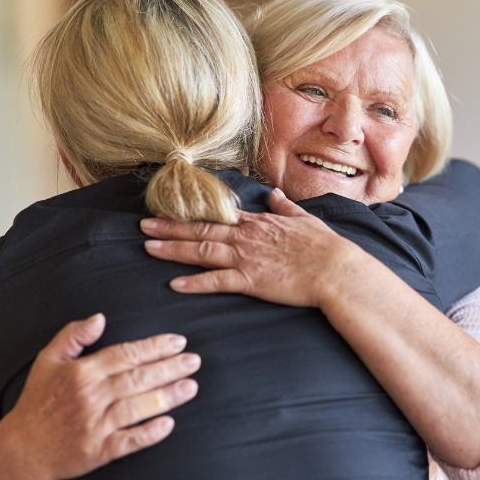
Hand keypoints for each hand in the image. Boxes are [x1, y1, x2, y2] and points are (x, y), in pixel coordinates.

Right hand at [0, 314, 199, 479]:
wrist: (23, 450)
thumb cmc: (39, 401)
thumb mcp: (47, 362)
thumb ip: (72, 336)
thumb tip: (99, 318)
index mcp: (80, 373)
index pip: (124, 355)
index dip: (154, 347)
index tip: (179, 342)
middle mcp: (89, 397)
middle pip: (137, 379)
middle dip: (169, 368)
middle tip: (195, 361)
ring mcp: (94, 426)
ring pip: (136, 408)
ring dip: (166, 397)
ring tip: (192, 387)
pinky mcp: (97, 452)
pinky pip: (128, 441)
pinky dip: (148, 434)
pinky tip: (169, 425)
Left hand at [141, 188, 363, 307]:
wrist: (336, 269)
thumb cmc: (325, 247)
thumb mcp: (305, 220)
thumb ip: (286, 207)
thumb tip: (275, 195)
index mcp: (259, 223)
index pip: (219, 217)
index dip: (192, 215)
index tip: (172, 211)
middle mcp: (247, 237)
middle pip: (201, 230)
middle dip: (170, 228)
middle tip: (144, 226)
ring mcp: (247, 258)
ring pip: (202, 251)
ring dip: (173, 249)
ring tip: (149, 248)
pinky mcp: (251, 280)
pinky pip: (217, 281)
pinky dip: (195, 283)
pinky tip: (175, 284)